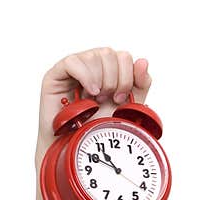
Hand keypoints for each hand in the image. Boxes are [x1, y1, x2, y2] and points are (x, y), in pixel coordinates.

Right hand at [37, 48, 151, 166]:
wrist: (80, 146)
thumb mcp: (130, 106)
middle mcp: (93, 67)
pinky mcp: (56, 75)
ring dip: (100, 81)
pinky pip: (73, 62)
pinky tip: (89, 94)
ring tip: (96, 100)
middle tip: (108, 100)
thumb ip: (140, 84)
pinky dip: (86, 77)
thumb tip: (143, 61)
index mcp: (110, 71)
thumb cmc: (100, 127)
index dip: (127, 76)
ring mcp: (74, 69)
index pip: (124, 56)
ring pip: (94, 56)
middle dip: (115, 80)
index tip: (121, 98)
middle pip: (110, 53)